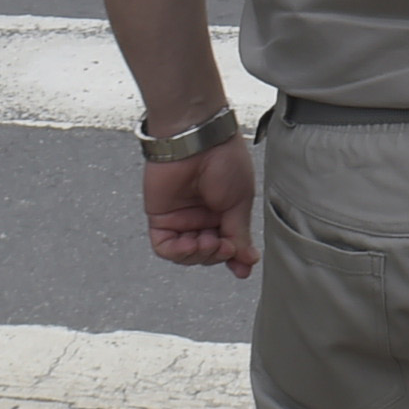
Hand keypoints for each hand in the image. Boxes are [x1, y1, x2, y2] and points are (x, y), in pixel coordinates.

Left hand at [142, 137, 256, 278]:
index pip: (227, 243)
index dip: (234, 258)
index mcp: (223, 210)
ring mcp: (180, 218)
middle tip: (226, 246)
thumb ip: (239, 233)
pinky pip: (165, 247)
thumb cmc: (224, 160)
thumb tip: (248, 259)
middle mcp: (202, 216)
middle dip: (217, 255)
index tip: (243, 268)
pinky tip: (191, 243)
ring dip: (199, 254)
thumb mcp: (240, 201)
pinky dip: (178, 251)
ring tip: (209, 243)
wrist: (198, 140)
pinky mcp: (160, 217)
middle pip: (207, 253)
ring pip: (186, 254)